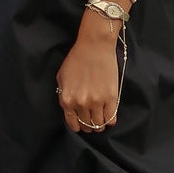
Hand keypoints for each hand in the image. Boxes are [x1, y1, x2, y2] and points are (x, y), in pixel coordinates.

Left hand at [56, 14, 121, 135]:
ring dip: (100, 124)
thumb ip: (63, 95)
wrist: (94, 46)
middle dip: (89, 125)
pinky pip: (111, 118)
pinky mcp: (111, 98)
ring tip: (101, 118)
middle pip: (87, 125)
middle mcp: (81, 103)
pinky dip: (110, 120)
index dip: (78, 126)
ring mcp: (97, 102)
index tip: (81, 124)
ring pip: (99, 124)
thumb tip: (69, 108)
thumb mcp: (61, 77)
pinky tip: (109, 114)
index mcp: (67, 99)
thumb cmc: (77, 59)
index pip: (73, 124)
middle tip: (92, 119)